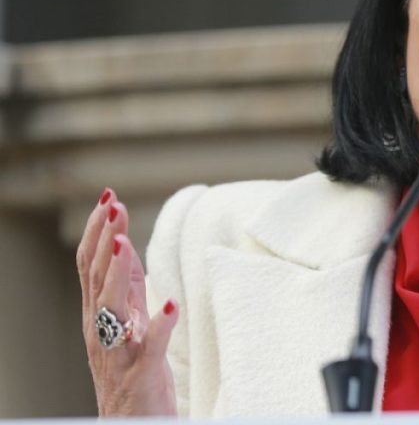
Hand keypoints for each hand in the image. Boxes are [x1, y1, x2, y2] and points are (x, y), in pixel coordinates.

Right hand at [77, 189, 178, 415]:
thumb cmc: (132, 374)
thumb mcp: (128, 323)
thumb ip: (127, 289)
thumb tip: (127, 248)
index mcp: (99, 317)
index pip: (92, 267)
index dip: (98, 232)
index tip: (109, 198)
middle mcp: (102, 332)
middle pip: (97, 279)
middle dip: (104, 240)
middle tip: (113, 205)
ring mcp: (119, 354)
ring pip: (111, 310)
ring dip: (118, 274)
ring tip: (125, 243)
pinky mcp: (141, 376)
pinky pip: (148, 350)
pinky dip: (158, 327)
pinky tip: (170, 306)